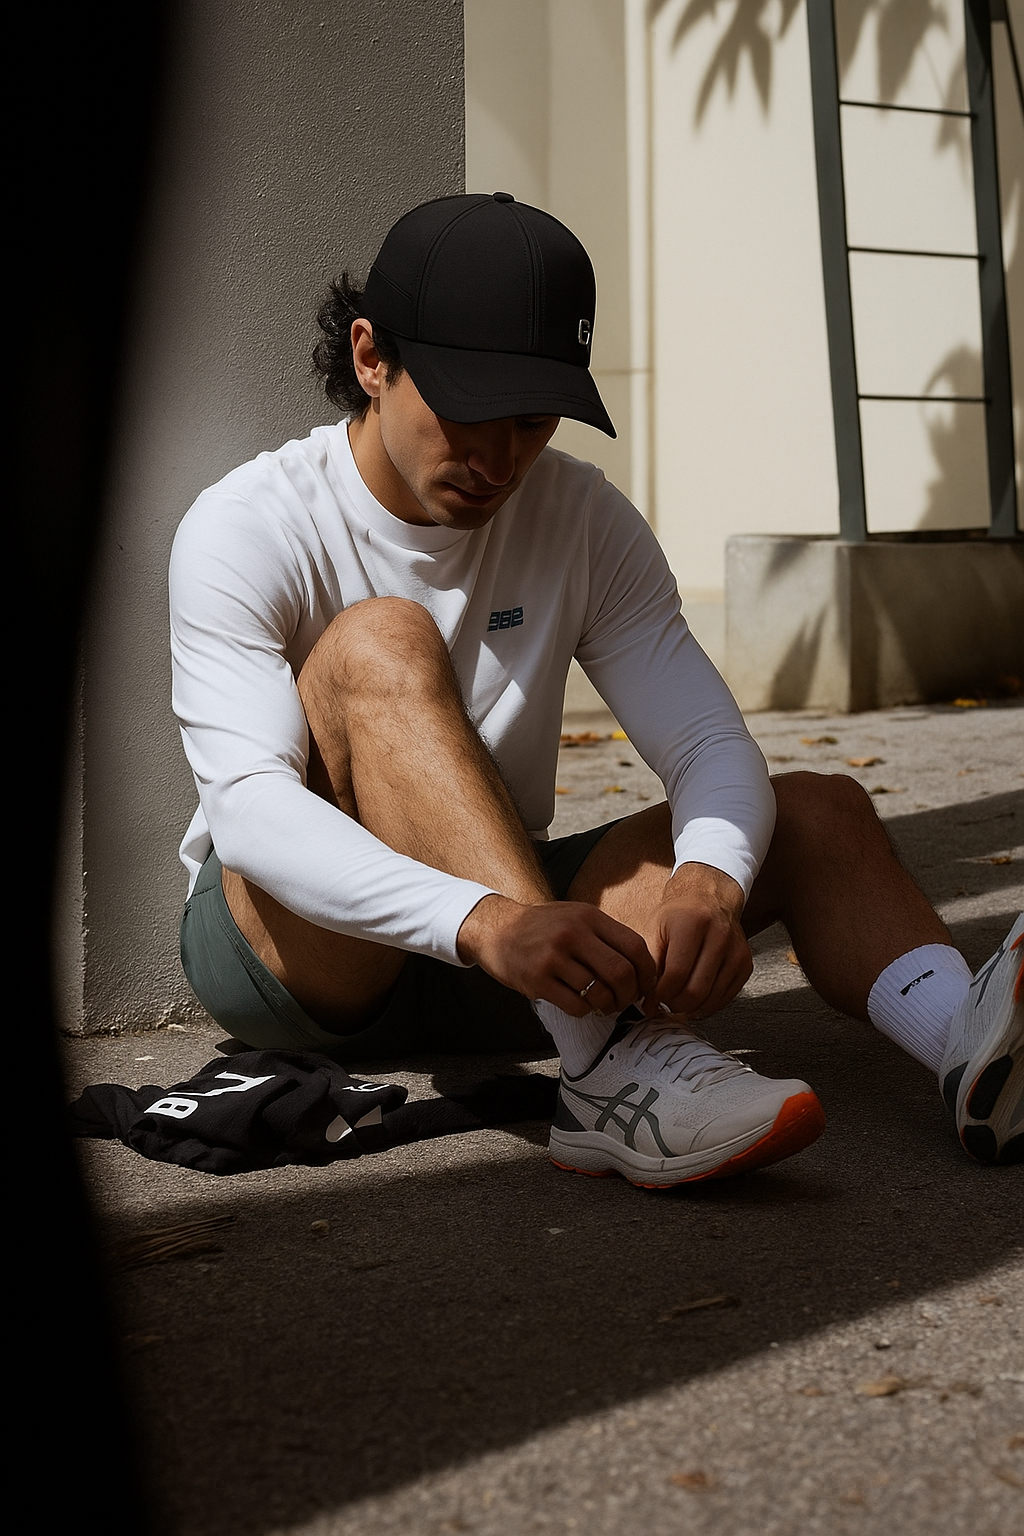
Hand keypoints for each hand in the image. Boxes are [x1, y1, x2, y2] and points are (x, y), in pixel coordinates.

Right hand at [457, 894, 657, 1016]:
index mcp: (588, 917)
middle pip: (621, 973)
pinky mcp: (537, 980)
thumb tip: (642, 967)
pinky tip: (581, 1004)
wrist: (496, 929)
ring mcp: (553, 957)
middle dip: (629, 994)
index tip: (645, 985)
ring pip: (599, 994)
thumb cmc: (542, 927)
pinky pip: (576, 1006)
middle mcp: (572, 934)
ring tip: (603, 1005)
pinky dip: (585, 1011)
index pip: (634, 947)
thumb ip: (606, 935)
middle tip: (625, 1000)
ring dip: (607, 1006)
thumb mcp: (576, 916)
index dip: (647, 972)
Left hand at [644, 863, 752, 1019]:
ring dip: (691, 1008)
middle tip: (664, 1003)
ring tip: (677, 999)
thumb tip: (646, 999)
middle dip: (675, 1004)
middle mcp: (720, 935)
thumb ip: (650, 964)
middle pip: (696, 990)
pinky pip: (726, 998)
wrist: (709, 898)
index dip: (660, 994)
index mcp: (693, 923)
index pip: (676, 974)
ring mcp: (736, 951)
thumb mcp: (655, 930)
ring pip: (712, 998)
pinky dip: (708, 1005)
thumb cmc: (678, 915)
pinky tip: (695, 997)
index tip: (651, 999)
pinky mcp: (745, 964)